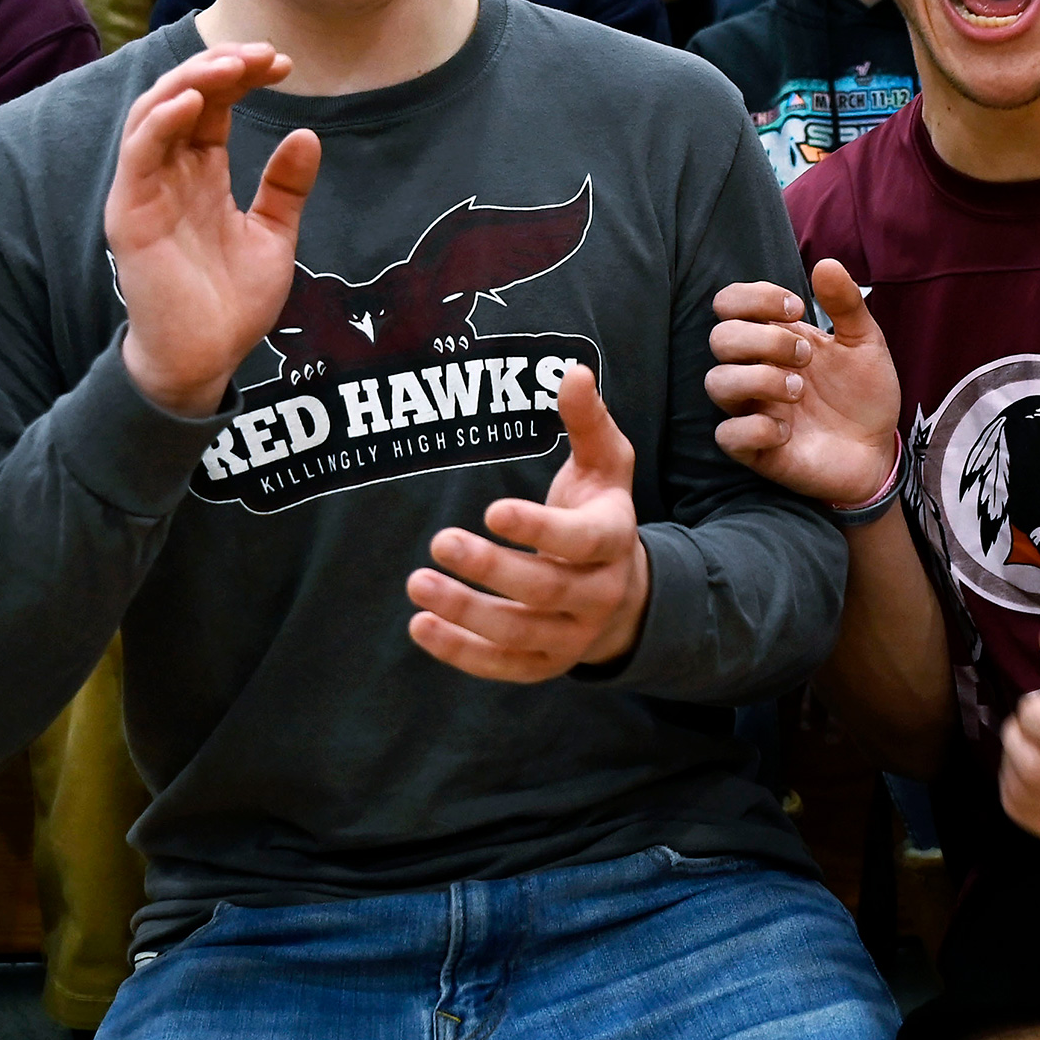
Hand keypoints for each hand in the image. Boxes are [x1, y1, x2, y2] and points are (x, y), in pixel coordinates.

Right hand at [109, 46, 321, 417]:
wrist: (206, 359)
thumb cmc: (232, 302)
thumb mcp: (273, 235)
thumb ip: (285, 187)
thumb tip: (307, 135)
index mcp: (201, 171)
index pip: (215, 104)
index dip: (244, 75)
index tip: (284, 64)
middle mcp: (169, 171)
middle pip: (184, 95)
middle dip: (222, 66)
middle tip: (264, 54)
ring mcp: (146, 189)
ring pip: (155, 112)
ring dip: (192, 81)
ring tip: (232, 65)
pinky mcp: (130, 213)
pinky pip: (138, 154)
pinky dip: (161, 121)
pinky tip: (192, 102)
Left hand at [408, 367, 648, 679]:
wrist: (623, 591)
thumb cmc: (599, 512)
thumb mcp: (605, 464)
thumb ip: (588, 420)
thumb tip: (572, 371)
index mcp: (614, 541)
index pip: (581, 541)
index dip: (538, 529)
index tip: (491, 510)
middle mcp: (599, 595)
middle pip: (545, 589)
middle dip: (490, 569)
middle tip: (439, 540)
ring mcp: (573, 636)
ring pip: (520, 634)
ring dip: (465, 613)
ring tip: (416, 583)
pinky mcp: (545, 665)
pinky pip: (503, 667)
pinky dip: (461, 653)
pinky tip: (420, 626)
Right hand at [707, 259, 900, 505]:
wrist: (878, 451)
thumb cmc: (864, 395)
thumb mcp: (865, 343)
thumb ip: (846, 304)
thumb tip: (825, 264)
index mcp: (773, 338)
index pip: (729, 303)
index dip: (754, 297)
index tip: (797, 308)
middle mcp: (755, 370)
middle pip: (720, 338)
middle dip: (764, 339)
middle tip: (806, 356)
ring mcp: (752, 410)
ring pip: (716, 382)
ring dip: (759, 379)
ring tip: (799, 390)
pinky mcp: (755, 451)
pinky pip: (727, 436)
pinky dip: (756, 428)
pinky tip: (787, 430)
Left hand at [998, 629, 1039, 851]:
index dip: (1030, 712)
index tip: (1038, 704)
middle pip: (1033, 767)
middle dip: (1014, 737)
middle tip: (1023, 726)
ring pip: (1021, 792)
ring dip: (1009, 761)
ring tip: (1027, 746)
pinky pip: (1021, 814)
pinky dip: (1011, 789)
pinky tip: (1028, 772)